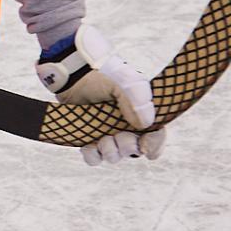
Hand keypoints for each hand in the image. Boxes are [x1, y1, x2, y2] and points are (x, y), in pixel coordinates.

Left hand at [37, 25, 164, 166]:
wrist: (74, 71)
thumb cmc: (104, 73)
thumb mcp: (127, 81)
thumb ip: (138, 99)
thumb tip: (146, 124)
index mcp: (140, 113)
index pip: (155, 136)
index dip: (154, 145)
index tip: (146, 146)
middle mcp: (125, 126)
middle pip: (134, 150)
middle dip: (128, 147)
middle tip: (119, 136)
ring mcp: (106, 132)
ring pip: (114, 156)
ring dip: (111, 152)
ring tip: (104, 139)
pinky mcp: (88, 136)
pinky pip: (94, 158)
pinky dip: (93, 156)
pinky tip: (90, 145)